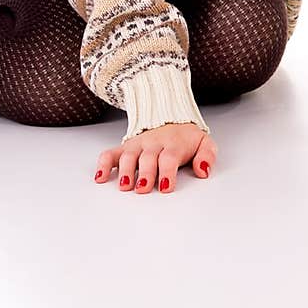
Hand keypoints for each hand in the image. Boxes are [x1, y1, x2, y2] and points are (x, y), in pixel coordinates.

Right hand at [93, 122, 216, 193]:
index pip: (169, 158)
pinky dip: (103, 164)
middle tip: (142, 188)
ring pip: (129, 156)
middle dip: (145, 174)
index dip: (167, 172)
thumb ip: (207, 156)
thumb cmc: (186, 138)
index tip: (166, 187)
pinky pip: (111, 153)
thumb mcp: (204, 143)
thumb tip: (203, 171)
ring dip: (125, 171)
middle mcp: (153, 144)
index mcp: (173, 144)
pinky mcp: (125, 147)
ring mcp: (138, 145)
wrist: (172, 118)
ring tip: (125, 186)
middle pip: (148, 158)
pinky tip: (100, 177)